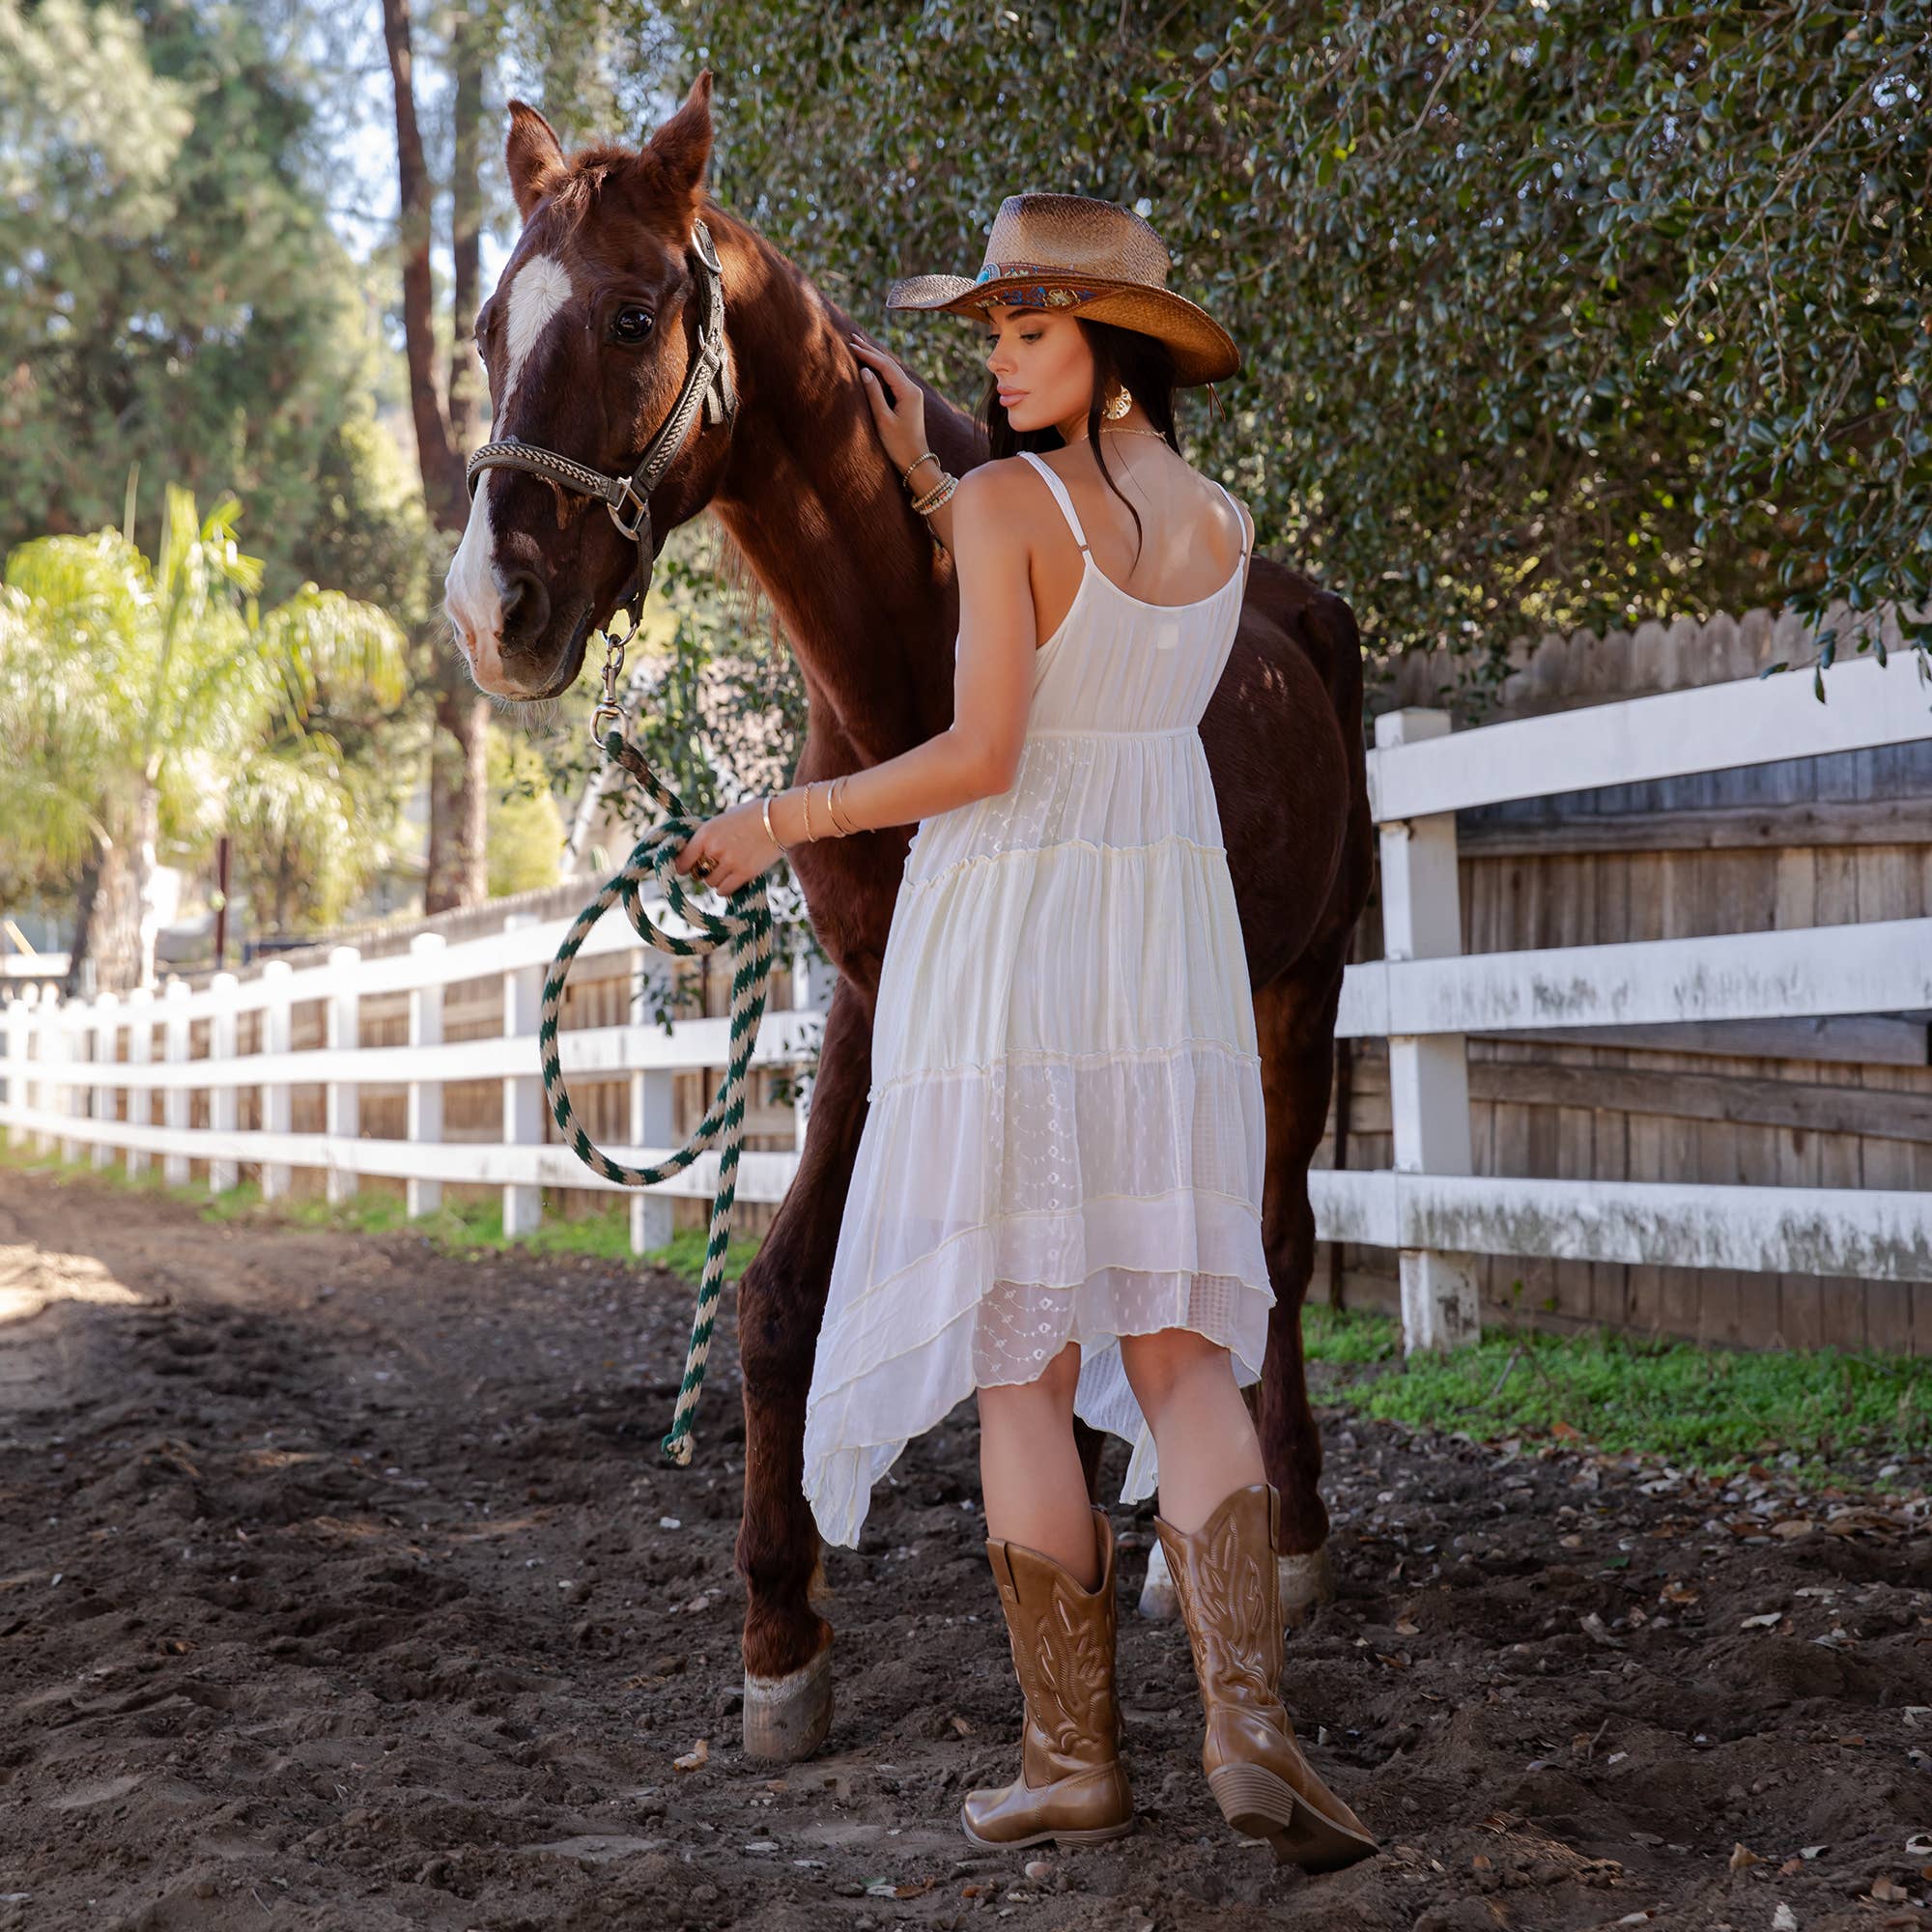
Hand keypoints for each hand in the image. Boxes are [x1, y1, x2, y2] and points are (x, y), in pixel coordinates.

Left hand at [672, 795, 783, 897]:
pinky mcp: (744, 873)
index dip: (683, 865)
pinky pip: (725, 890)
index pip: (683, 858)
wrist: (781, 819)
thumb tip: (698, 848)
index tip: (686, 868)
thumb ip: (712, 833)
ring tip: (726, 872)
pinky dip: (725, 888)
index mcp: (706, 832)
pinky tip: (730, 882)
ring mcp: (729, 862)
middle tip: (711, 868)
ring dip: (716, 880)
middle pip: (697, 873)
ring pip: (711, 883)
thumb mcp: (726, 817)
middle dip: (703, 871)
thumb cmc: (755, 814)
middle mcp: (714, 849)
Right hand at [848, 331, 934, 486]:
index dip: (868, 355)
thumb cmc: (899, 446)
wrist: (916, 463)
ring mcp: (911, 394)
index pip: (886, 366)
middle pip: (890, 363)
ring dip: (875, 357)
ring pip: (891, 370)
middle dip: (871, 350)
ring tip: (859, 345)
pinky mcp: (908, 400)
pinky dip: (880, 369)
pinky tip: (871, 364)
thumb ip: (874, 394)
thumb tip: (865, 371)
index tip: (851, 346)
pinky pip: (892, 379)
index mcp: (908, 392)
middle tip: (853, 337)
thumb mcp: (883, 420)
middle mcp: (912, 389)